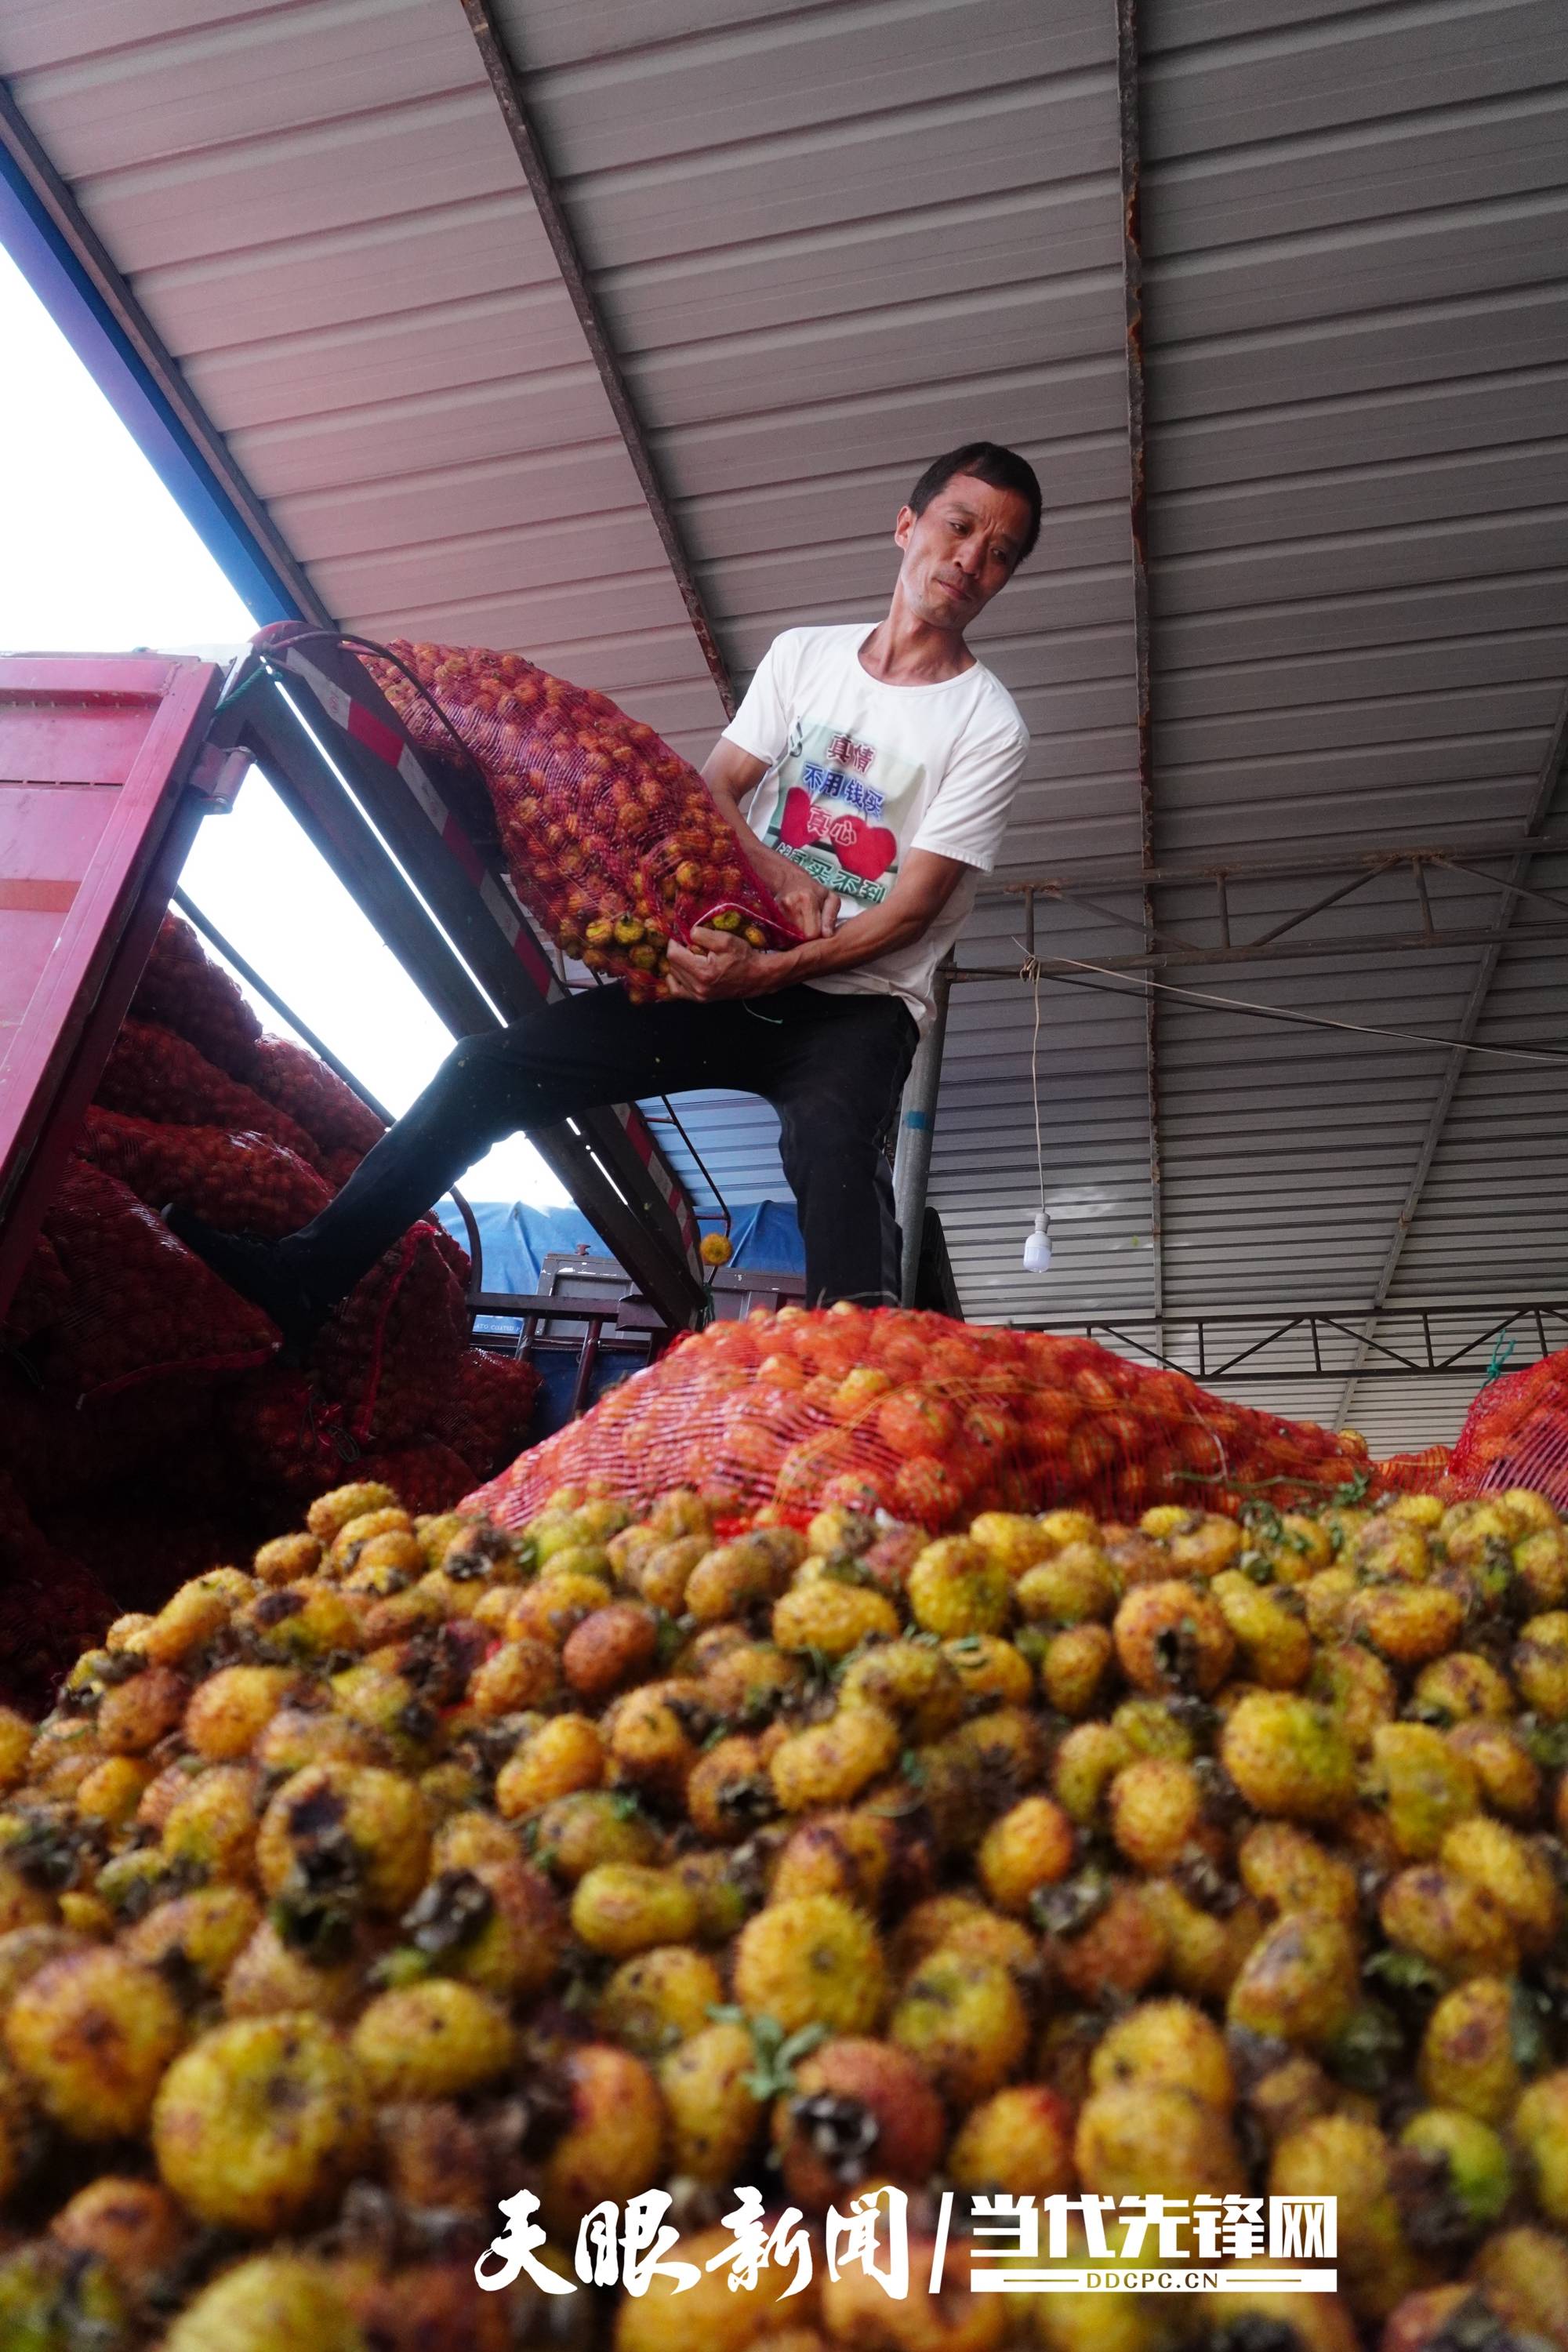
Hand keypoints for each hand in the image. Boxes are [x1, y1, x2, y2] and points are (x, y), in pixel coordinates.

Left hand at [665, 927, 790, 1002]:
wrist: (757, 977)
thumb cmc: (743, 957)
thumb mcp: (725, 940)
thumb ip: (703, 935)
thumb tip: (687, 933)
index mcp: (703, 972)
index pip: (673, 955)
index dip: (675, 942)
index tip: (682, 936)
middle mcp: (698, 987)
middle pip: (672, 965)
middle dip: (677, 952)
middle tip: (688, 945)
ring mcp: (698, 996)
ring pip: (673, 977)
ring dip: (677, 964)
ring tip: (688, 956)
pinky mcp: (700, 999)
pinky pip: (677, 992)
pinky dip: (675, 980)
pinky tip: (681, 971)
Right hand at [751, 845, 838, 941]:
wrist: (789, 879)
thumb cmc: (812, 890)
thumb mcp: (829, 898)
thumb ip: (831, 916)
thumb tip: (828, 935)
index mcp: (808, 901)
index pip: (812, 933)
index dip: (816, 936)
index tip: (818, 930)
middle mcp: (791, 905)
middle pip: (799, 938)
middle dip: (805, 938)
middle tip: (809, 929)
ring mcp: (778, 910)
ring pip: (788, 937)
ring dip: (795, 937)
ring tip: (801, 927)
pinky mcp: (770, 914)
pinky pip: (779, 933)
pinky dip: (786, 934)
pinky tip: (792, 927)